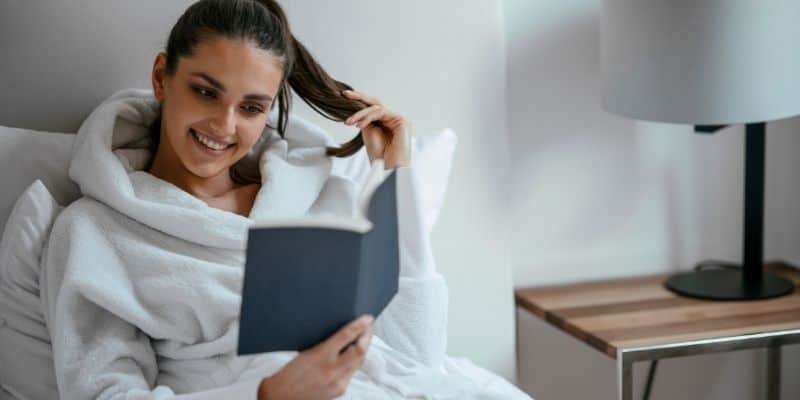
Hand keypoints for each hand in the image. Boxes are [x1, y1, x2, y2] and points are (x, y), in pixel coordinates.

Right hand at [258, 315, 373, 399]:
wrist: (281, 398)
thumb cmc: (287, 374)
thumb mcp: (305, 353)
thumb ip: (325, 344)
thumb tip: (343, 335)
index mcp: (320, 356)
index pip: (346, 336)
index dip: (360, 326)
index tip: (367, 318)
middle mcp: (331, 370)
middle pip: (360, 352)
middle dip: (367, 337)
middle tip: (369, 327)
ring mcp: (337, 383)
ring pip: (359, 363)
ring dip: (364, 349)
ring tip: (364, 339)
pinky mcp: (339, 391)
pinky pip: (352, 373)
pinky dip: (355, 362)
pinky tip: (353, 356)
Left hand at [342, 90, 410, 168]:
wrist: (389, 169)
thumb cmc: (380, 157)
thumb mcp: (369, 134)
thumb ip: (366, 121)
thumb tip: (358, 110)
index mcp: (387, 123)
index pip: (372, 109)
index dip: (359, 103)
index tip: (345, 98)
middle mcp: (394, 119)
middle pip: (376, 104)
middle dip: (360, 98)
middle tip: (346, 95)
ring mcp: (399, 119)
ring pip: (376, 108)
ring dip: (360, 114)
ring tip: (349, 122)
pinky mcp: (402, 121)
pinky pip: (381, 112)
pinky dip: (368, 117)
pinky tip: (359, 125)